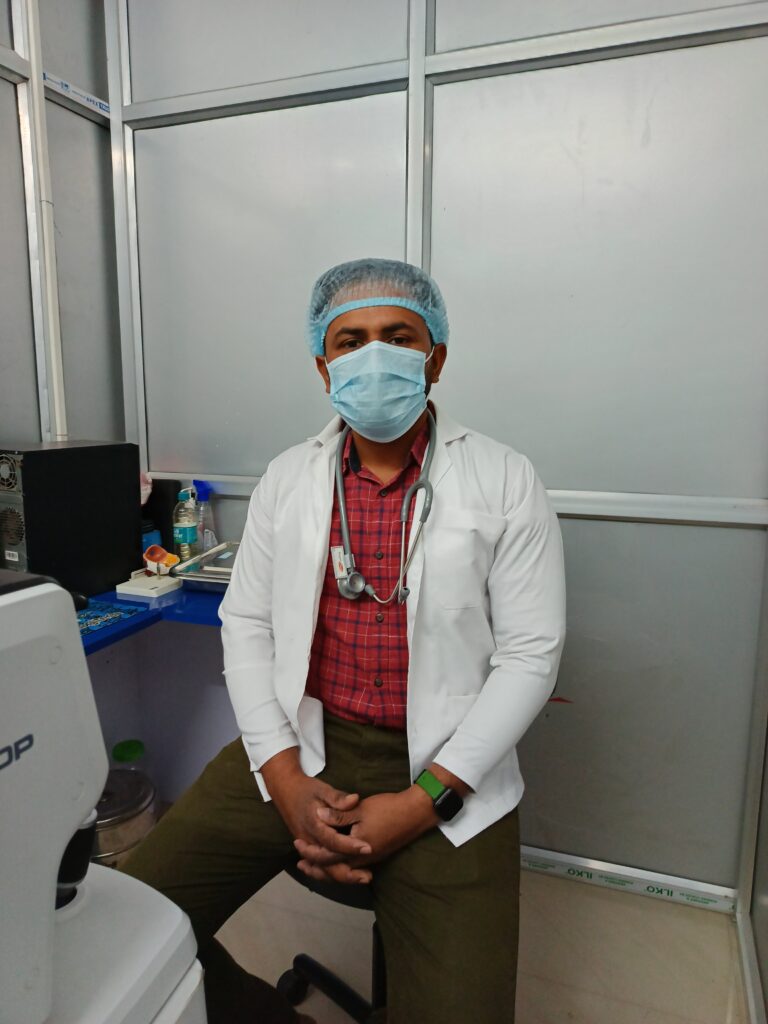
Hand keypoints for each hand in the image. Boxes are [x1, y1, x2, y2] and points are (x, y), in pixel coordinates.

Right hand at [260, 748, 372, 880]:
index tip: (368, 848)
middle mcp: (309, 839)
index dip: (351, 846)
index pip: (333, 841)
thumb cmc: (306, 789)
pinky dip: (332, 873)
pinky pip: (319, 865)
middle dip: (348, 872)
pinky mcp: (307, 848)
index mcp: (314, 824)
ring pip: (323, 868)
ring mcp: (306, 846)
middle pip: (328, 862)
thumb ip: (337, 797)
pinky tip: (348, 876)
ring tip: (362, 878)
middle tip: (368, 876)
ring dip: (342, 876)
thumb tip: (355, 800)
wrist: (285, 791)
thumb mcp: (322, 789)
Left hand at [294, 787, 437, 883]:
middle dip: (316, 868)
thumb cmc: (388, 809)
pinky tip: (339, 858)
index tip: (297, 844)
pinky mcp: (378, 854)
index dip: (310, 852)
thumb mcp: (360, 809)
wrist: (416, 813)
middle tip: (301, 865)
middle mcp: (363, 859)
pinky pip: (354, 866)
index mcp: (355, 849)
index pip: (326, 856)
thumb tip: (318, 815)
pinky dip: (341, 865)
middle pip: (334, 870)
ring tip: (314, 866)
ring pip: (344, 870)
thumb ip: (338, 815)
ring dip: (328, 868)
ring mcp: (372, 858)